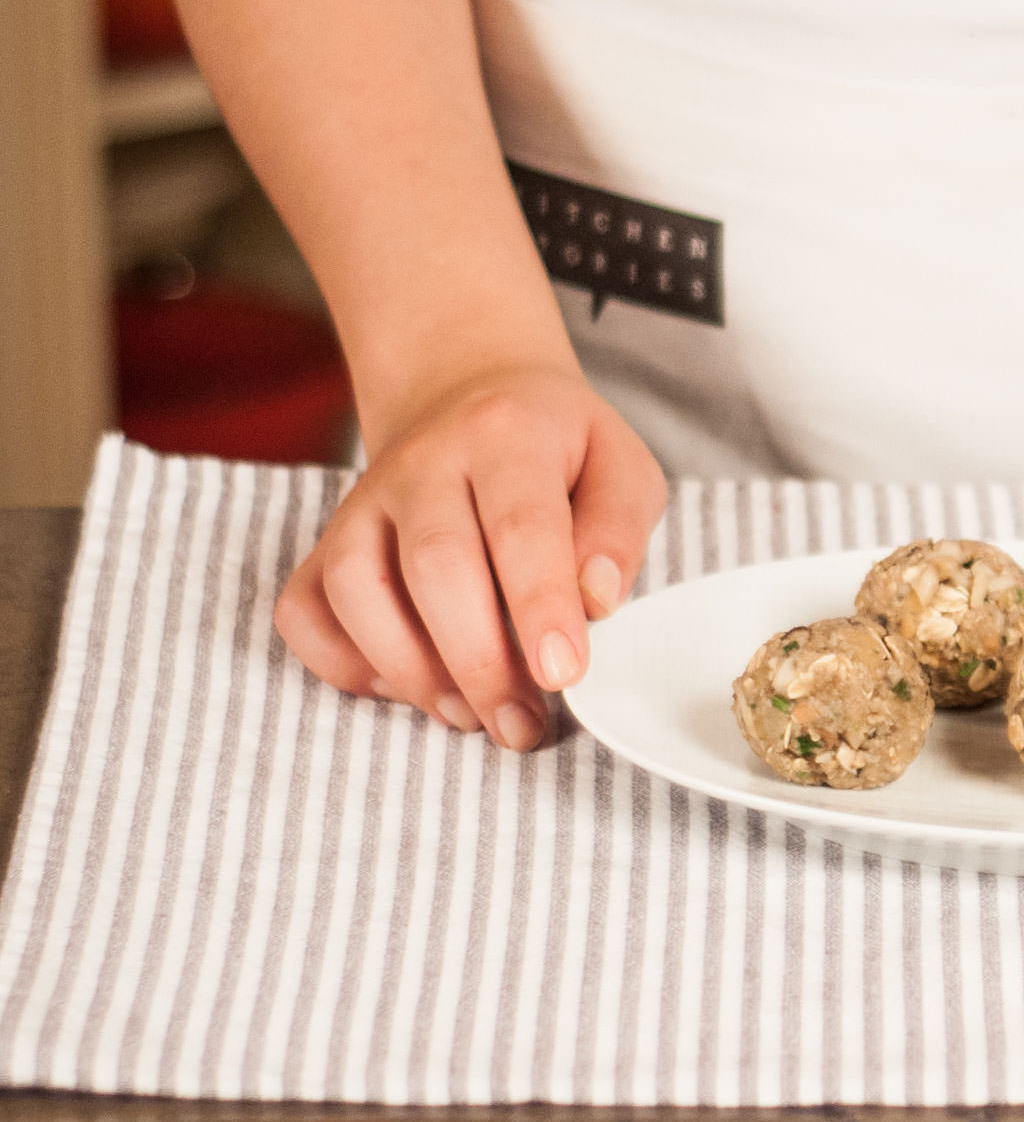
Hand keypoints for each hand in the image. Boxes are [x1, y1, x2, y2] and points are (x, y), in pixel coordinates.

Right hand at [275, 363, 667, 747]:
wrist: (472, 397)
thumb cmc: (561, 450)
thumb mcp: (621, 467)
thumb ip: (617, 530)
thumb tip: (595, 600)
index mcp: (507, 435)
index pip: (520, 524)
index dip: (540, 604)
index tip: (564, 674)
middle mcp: (424, 462)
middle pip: (434, 564)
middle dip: (479, 660)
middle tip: (522, 724)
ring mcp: (365, 501)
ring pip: (356, 589)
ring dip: (412, 671)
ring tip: (470, 716)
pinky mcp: (327, 540)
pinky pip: (305, 610)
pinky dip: (344, 664)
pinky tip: (405, 687)